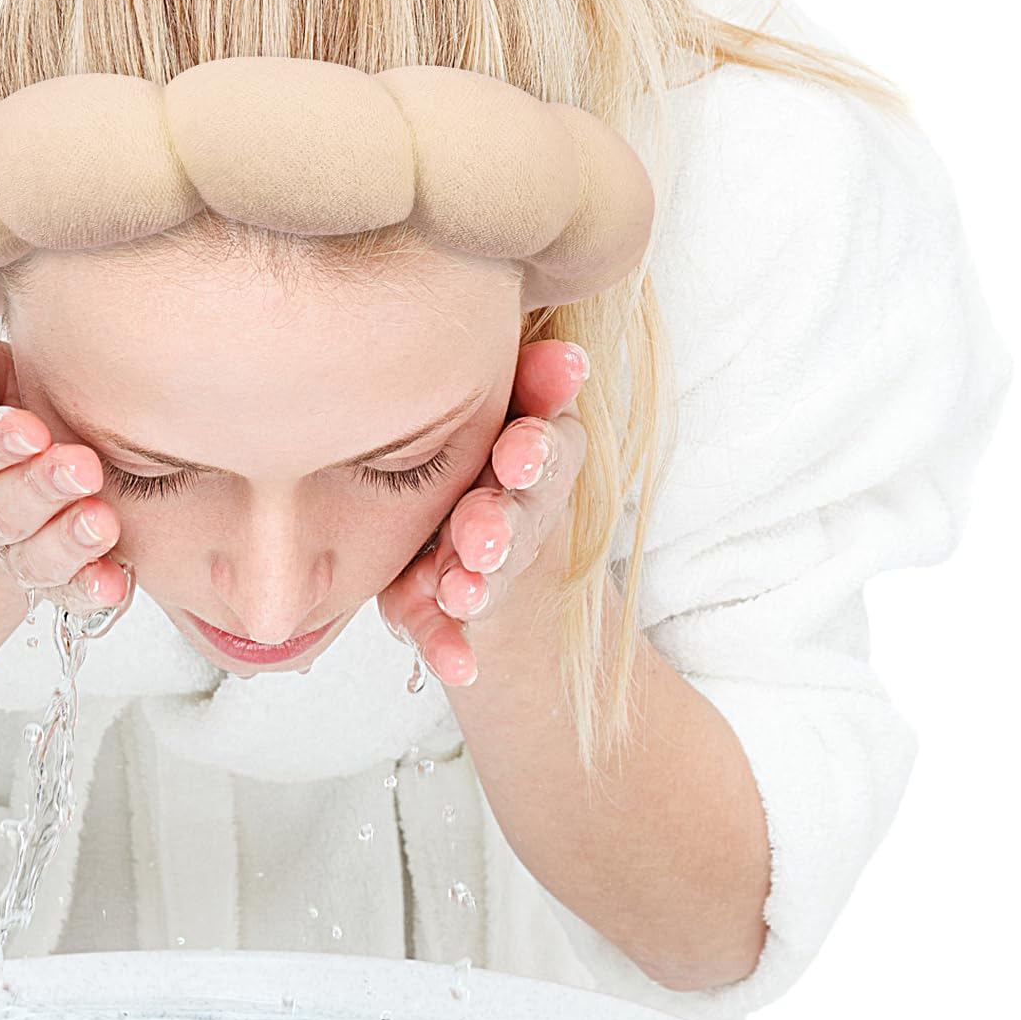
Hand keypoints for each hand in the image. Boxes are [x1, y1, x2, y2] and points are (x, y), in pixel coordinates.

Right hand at [0, 334, 131, 615]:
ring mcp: (6, 555)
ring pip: (28, 558)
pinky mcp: (50, 579)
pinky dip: (88, 589)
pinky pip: (65, 595)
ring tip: (101, 521)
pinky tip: (113, 582)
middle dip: (38, 489)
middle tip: (83, 466)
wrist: (14, 464)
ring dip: (66, 541)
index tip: (31, 429)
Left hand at [377, 339, 589, 686]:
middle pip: (517, 515)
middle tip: (480, 533)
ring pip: (486, 574)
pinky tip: (454, 665)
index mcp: (524, 455)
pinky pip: (449, 633)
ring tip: (461, 592)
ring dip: (478, 583)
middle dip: (501, 523)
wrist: (470, 557)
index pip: (543, 447)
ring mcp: (486, 568)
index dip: (536, 453)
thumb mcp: (491, 416)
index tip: (519, 455)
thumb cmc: (469, 455)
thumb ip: (530, 387)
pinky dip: (451, 647)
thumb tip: (571, 354)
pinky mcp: (453, 614)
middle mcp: (513, 512)